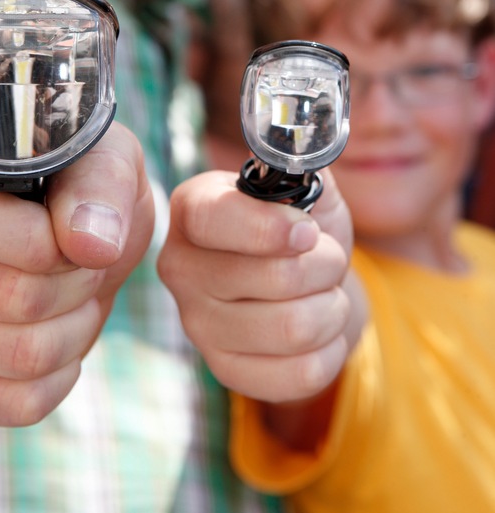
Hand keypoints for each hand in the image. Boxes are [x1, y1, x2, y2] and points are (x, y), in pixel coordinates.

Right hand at [0, 122, 153, 425]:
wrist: (70, 223)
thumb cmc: (80, 180)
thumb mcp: (103, 160)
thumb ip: (99, 189)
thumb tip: (92, 246)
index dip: (41, 241)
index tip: (73, 232)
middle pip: (6, 298)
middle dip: (74, 283)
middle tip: (84, 262)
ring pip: (19, 355)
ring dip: (75, 326)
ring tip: (75, 291)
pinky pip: (13, 403)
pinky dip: (61, 374)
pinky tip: (62, 333)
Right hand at [158, 168, 355, 403]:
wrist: (307, 283)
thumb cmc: (303, 225)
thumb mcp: (306, 186)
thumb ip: (304, 161)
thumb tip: (307, 139)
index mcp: (192, 209)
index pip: (212, 219)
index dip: (268, 229)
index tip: (308, 232)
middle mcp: (180, 267)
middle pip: (272, 280)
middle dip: (326, 266)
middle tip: (328, 256)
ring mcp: (197, 324)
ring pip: (294, 329)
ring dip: (332, 307)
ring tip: (325, 291)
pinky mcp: (226, 369)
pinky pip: (301, 373)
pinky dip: (330, 347)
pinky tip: (317, 329)